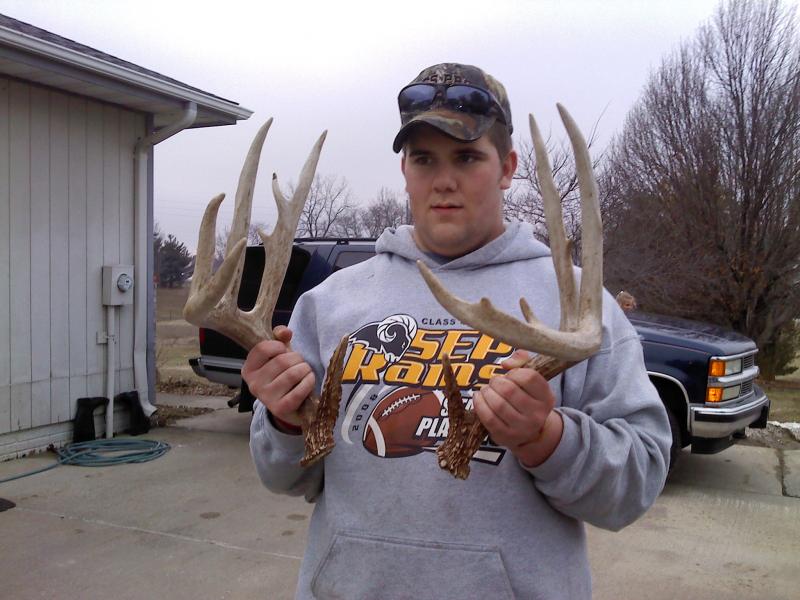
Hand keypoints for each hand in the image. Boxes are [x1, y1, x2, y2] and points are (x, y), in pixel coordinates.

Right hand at [241, 326, 314, 427]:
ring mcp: (265, 398)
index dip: (279, 346)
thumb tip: (285, 332)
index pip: (262, 348)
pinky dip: (309, 382)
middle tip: (300, 363)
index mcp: (248, 369)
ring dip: (305, 369)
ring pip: (292, 374)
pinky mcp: (280, 408)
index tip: (284, 351)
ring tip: (306, 371)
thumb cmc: (283, 375)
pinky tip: (309, 380)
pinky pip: (299, 390)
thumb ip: (280, 338)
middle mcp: (253, 384)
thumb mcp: (279, 354)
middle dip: (297, 358)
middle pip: (281, 361)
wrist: (289, 405)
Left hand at [472, 350, 563, 467]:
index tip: (509, 374)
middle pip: (509, 390)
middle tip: (494, 382)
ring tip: (486, 390)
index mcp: (546, 397)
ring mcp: (522, 428)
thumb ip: (521, 360)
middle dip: (496, 382)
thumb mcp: (532, 379)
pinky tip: (479, 398)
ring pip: (498, 404)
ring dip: (486, 392)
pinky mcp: (506, 436)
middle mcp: (537, 414)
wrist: (530, 432)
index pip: (529, 377)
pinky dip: (479, 405)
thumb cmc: (527, 398)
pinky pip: (488, 418)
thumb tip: (506, 364)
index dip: (514, 372)